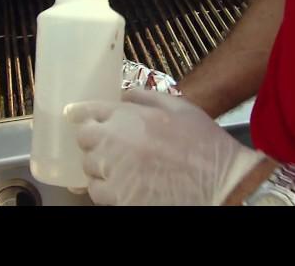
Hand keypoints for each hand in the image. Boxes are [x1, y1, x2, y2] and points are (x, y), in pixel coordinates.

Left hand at [65, 89, 263, 204]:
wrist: (221, 180)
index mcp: (128, 118)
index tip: (73, 115)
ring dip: (99, 165)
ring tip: (121, 166)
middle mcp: (115, 143)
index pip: (88, 112)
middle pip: (84, 139)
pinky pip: (98, 192)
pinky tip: (123, 185)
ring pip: (89, 167)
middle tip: (110, 144)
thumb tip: (122, 94)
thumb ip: (144, 96)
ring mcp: (115, 173)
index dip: (79, 113)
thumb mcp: (178, 106)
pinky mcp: (119, 199)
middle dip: (93, 140)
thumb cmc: (203, 142)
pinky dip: (105, 188)